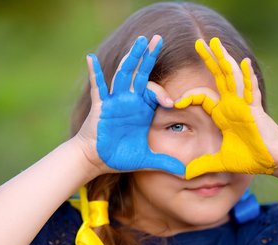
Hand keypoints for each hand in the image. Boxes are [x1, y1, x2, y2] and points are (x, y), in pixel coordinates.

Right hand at [86, 36, 184, 174]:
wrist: (96, 161)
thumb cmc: (119, 157)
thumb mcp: (147, 159)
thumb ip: (166, 163)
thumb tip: (187, 174)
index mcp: (141, 109)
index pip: (155, 91)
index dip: (164, 93)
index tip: (171, 103)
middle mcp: (129, 101)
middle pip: (140, 73)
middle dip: (148, 56)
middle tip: (157, 38)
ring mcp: (114, 101)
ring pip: (123, 75)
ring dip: (131, 58)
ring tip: (139, 41)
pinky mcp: (100, 107)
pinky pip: (97, 88)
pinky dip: (94, 73)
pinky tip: (90, 57)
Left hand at [175, 37, 276, 178]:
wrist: (273, 161)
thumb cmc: (251, 158)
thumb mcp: (221, 162)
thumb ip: (203, 165)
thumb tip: (185, 175)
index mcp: (223, 113)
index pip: (202, 97)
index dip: (188, 97)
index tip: (173, 103)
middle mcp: (233, 104)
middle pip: (219, 77)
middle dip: (209, 59)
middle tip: (199, 43)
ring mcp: (245, 104)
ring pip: (232, 77)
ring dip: (224, 60)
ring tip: (216, 43)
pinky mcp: (255, 109)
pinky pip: (251, 90)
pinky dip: (247, 77)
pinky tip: (244, 63)